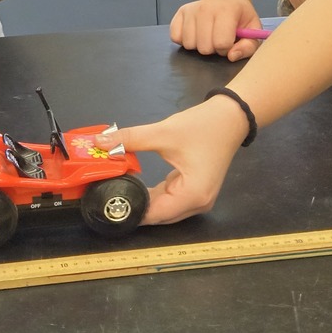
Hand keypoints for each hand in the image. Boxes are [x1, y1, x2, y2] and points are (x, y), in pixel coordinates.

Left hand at [95, 95, 248, 224]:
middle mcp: (197, 204)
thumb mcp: (163, 132)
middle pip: (159, 215)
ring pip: (163, 208)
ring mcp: (198, 199)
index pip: (154, 215)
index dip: (130, 211)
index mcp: (192, 196)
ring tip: (116, 191)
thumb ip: (130, 139)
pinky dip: (154, 194)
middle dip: (134, 206)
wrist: (230, 117)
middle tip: (106, 197)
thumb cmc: (201, 126)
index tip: (106, 203)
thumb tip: (101, 141)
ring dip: (143, 200)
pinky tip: (135, 186)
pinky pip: (170, 199)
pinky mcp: (195, 190)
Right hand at [170, 0, 262, 60]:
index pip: (221, 43)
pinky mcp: (179, 13)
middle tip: (218, 39)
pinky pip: (175, 38)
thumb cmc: (240, 18)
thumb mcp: (253, 30)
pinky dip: (185, 40)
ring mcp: (190, 10)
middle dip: (213, 49)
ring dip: (199, 45)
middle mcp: (205, 8)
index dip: (227, 49)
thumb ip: (248, 47)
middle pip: (204, 47)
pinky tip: (196, 34)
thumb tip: (231, 56)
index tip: (230, 42)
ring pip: (189, 44)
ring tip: (208, 36)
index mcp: (226, 10)